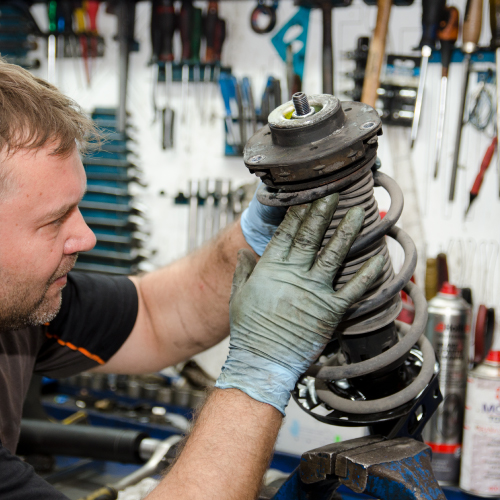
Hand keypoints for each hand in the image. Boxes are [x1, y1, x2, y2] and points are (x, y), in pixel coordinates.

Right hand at [216, 194, 384, 413]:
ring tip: (359, 213)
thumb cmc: (249, 331)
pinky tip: (379, 259)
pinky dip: (367, 275)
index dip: (298, 214)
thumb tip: (243, 253)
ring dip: (347, 232)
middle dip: (323, 212)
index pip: (286, 234)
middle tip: (334, 193)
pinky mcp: (330, 311)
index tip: (307, 197)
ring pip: (334, 255)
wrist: (263, 362)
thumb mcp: (238, 297)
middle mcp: (293, 275)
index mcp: (270, 269)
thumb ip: (243, 272)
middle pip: (311, 237)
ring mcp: (314, 292)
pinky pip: (353, 289)